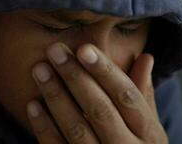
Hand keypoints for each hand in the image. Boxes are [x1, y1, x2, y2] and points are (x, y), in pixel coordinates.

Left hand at [27, 42, 167, 143]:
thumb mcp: (148, 128)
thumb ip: (143, 95)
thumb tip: (146, 57)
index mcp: (148, 133)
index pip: (126, 96)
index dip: (105, 72)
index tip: (84, 49)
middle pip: (99, 109)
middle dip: (75, 78)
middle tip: (55, 51)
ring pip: (76, 128)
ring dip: (56, 97)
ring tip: (40, 70)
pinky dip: (44, 128)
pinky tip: (33, 104)